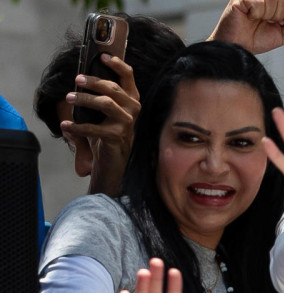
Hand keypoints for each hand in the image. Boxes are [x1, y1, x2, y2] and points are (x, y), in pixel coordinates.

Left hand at [60, 53, 139, 195]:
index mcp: (131, 98)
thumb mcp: (107, 110)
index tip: (103, 56)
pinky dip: (77, 127)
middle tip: (77, 79)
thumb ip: (101, 94)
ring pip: (105, 103)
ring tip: (69, 98)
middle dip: (93, 82)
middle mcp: (133, 108)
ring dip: (85, 99)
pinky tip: (65, 126)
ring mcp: (126, 123)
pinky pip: (94, 129)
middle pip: (113, 88)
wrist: (114, 159)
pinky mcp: (117, 137)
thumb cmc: (108, 130)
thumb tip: (81, 77)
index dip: (117, 64)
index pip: (128, 76)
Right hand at [209, 0, 283, 54]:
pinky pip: (258, 3)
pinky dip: (255, 14)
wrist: (238, 47)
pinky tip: (249, 16)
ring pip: (272, 0)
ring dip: (266, 15)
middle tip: (266, 21)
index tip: (277, 21)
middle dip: (278, 16)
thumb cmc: (256, 39)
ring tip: (256, 19)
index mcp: (276, 2)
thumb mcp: (283, 36)